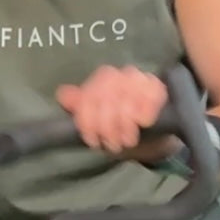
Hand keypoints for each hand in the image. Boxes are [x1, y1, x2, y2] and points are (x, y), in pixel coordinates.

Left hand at [56, 65, 179, 163]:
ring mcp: (139, 79)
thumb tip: (62, 94)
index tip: (92, 141)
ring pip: (127, 100)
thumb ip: (78, 105)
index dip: (88, 122)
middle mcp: (120, 74)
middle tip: (111, 145)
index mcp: (102, 78)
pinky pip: (151, 97)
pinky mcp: (158, 87)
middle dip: (107, 127)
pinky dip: (145, 112)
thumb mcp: (95, 118)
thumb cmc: (117, 124)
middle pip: (107, 99)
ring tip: (126, 142)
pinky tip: (143, 124)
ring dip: (125, 126)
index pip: (89, 96)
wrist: (148, 130)